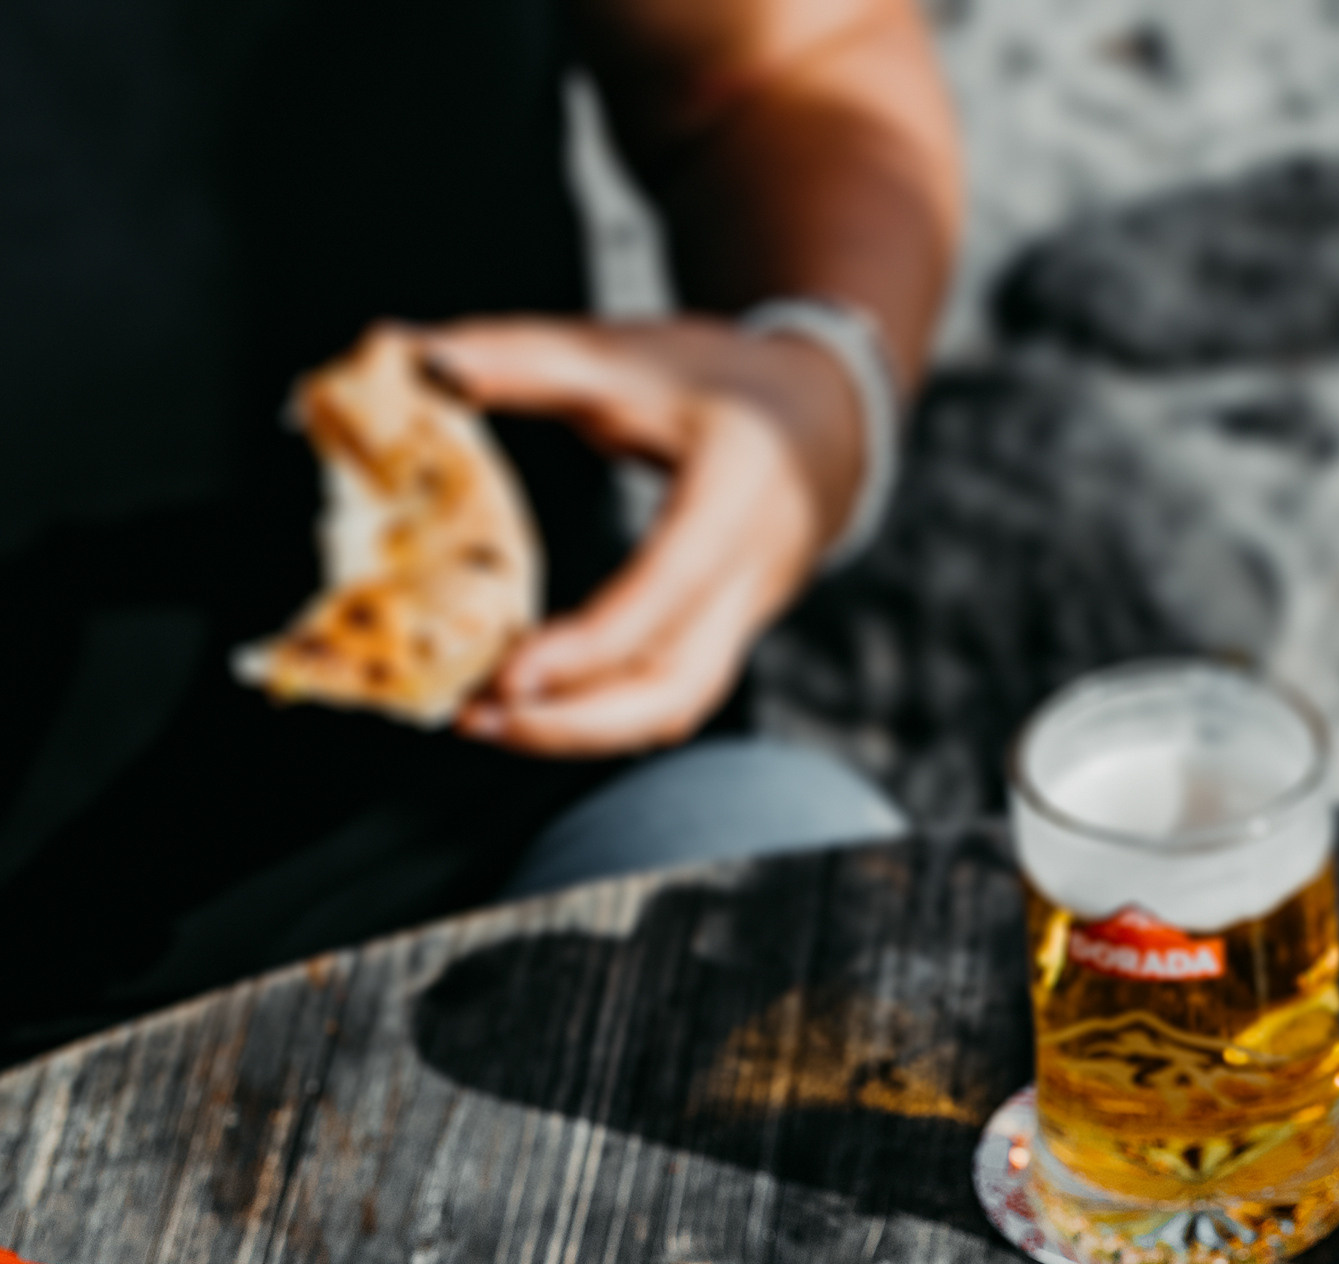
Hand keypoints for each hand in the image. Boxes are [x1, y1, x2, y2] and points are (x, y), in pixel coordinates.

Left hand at [419, 313, 867, 757]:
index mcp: (736, 494)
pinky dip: (597, 714)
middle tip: (481, 720)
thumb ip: (521, 358)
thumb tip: (411, 355)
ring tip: (490, 723)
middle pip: (675, 691)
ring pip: (672, 711)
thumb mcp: (626, 353)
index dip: (586, 647)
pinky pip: (664, 699)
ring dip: (580, 732)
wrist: (824, 426)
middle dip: (575, 724)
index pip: (663, 592)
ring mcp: (745, 622)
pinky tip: (533, 706)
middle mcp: (752, 576)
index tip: (506, 675)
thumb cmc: (723, 383)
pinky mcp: (725, 644)